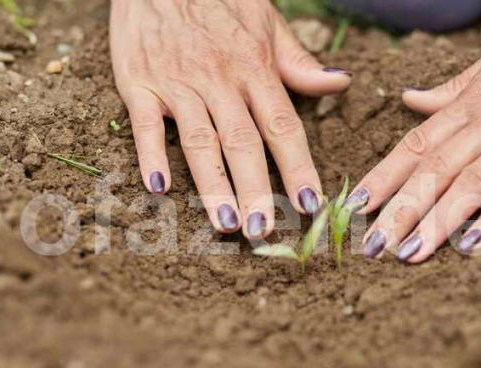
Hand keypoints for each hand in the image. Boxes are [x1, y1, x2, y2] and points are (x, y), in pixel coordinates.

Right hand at [110, 0, 350, 237]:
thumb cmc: (220, 0)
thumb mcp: (267, 24)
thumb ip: (299, 63)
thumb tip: (341, 84)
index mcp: (255, 70)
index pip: (283, 126)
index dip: (298, 168)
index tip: (310, 204)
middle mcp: (219, 81)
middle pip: (242, 143)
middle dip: (256, 190)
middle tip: (264, 231)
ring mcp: (178, 83)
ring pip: (199, 141)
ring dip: (212, 186)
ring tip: (226, 224)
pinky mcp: (139, 82)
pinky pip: (144, 123)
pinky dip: (150, 153)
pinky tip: (157, 187)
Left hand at [350, 0, 480, 261]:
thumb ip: (450, 90)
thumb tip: (409, 100)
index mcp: (471, 102)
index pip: (415, 144)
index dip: (383, 177)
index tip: (355, 206)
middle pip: (433, 171)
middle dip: (399, 211)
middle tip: (372, 246)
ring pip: (470, 183)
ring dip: (437, 221)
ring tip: (409, 253)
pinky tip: (473, 244)